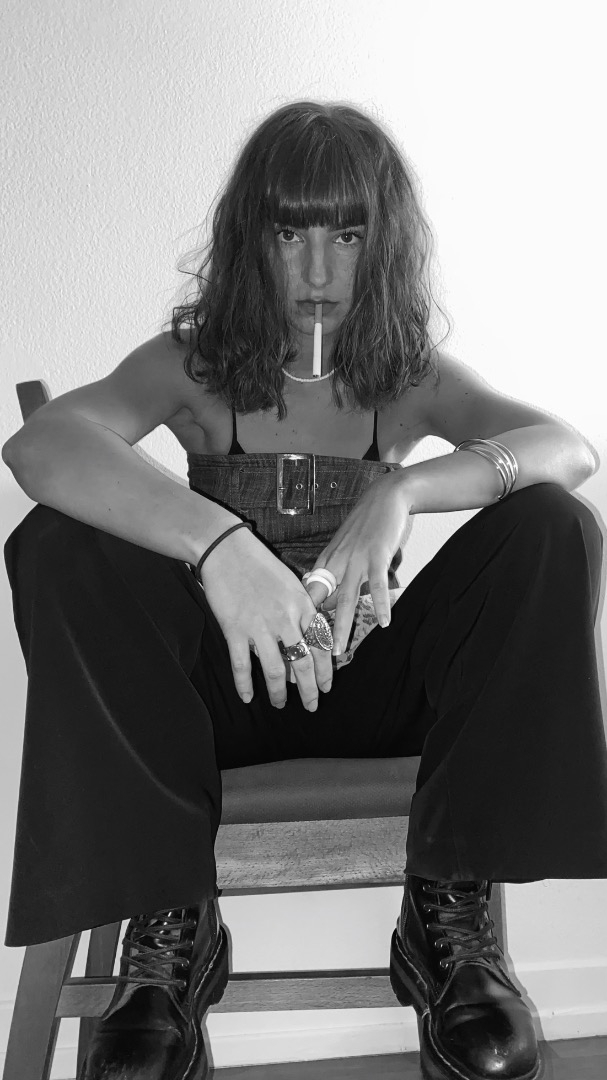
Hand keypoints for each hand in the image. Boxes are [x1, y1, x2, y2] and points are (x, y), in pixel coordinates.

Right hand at [197, 527, 332, 709]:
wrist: (227, 550)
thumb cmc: (259, 564)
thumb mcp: (290, 584)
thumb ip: (299, 610)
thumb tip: (303, 640)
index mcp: (302, 606)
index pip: (321, 645)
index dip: (325, 670)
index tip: (327, 686)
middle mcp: (285, 619)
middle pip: (303, 663)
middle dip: (310, 689)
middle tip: (312, 705)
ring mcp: (260, 626)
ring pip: (274, 670)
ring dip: (279, 692)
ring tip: (281, 705)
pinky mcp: (235, 629)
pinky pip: (242, 665)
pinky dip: (244, 684)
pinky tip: (247, 698)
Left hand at [304, 471, 410, 652]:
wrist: (384, 497)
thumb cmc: (364, 525)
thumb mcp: (343, 548)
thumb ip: (335, 573)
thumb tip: (326, 601)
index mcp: (326, 562)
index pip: (309, 596)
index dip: (301, 619)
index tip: (294, 641)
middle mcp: (337, 563)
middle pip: (322, 602)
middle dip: (315, 631)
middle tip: (310, 656)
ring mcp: (356, 560)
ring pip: (346, 599)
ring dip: (342, 627)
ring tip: (338, 651)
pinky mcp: (377, 555)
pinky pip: (377, 585)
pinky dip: (380, 604)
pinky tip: (384, 623)